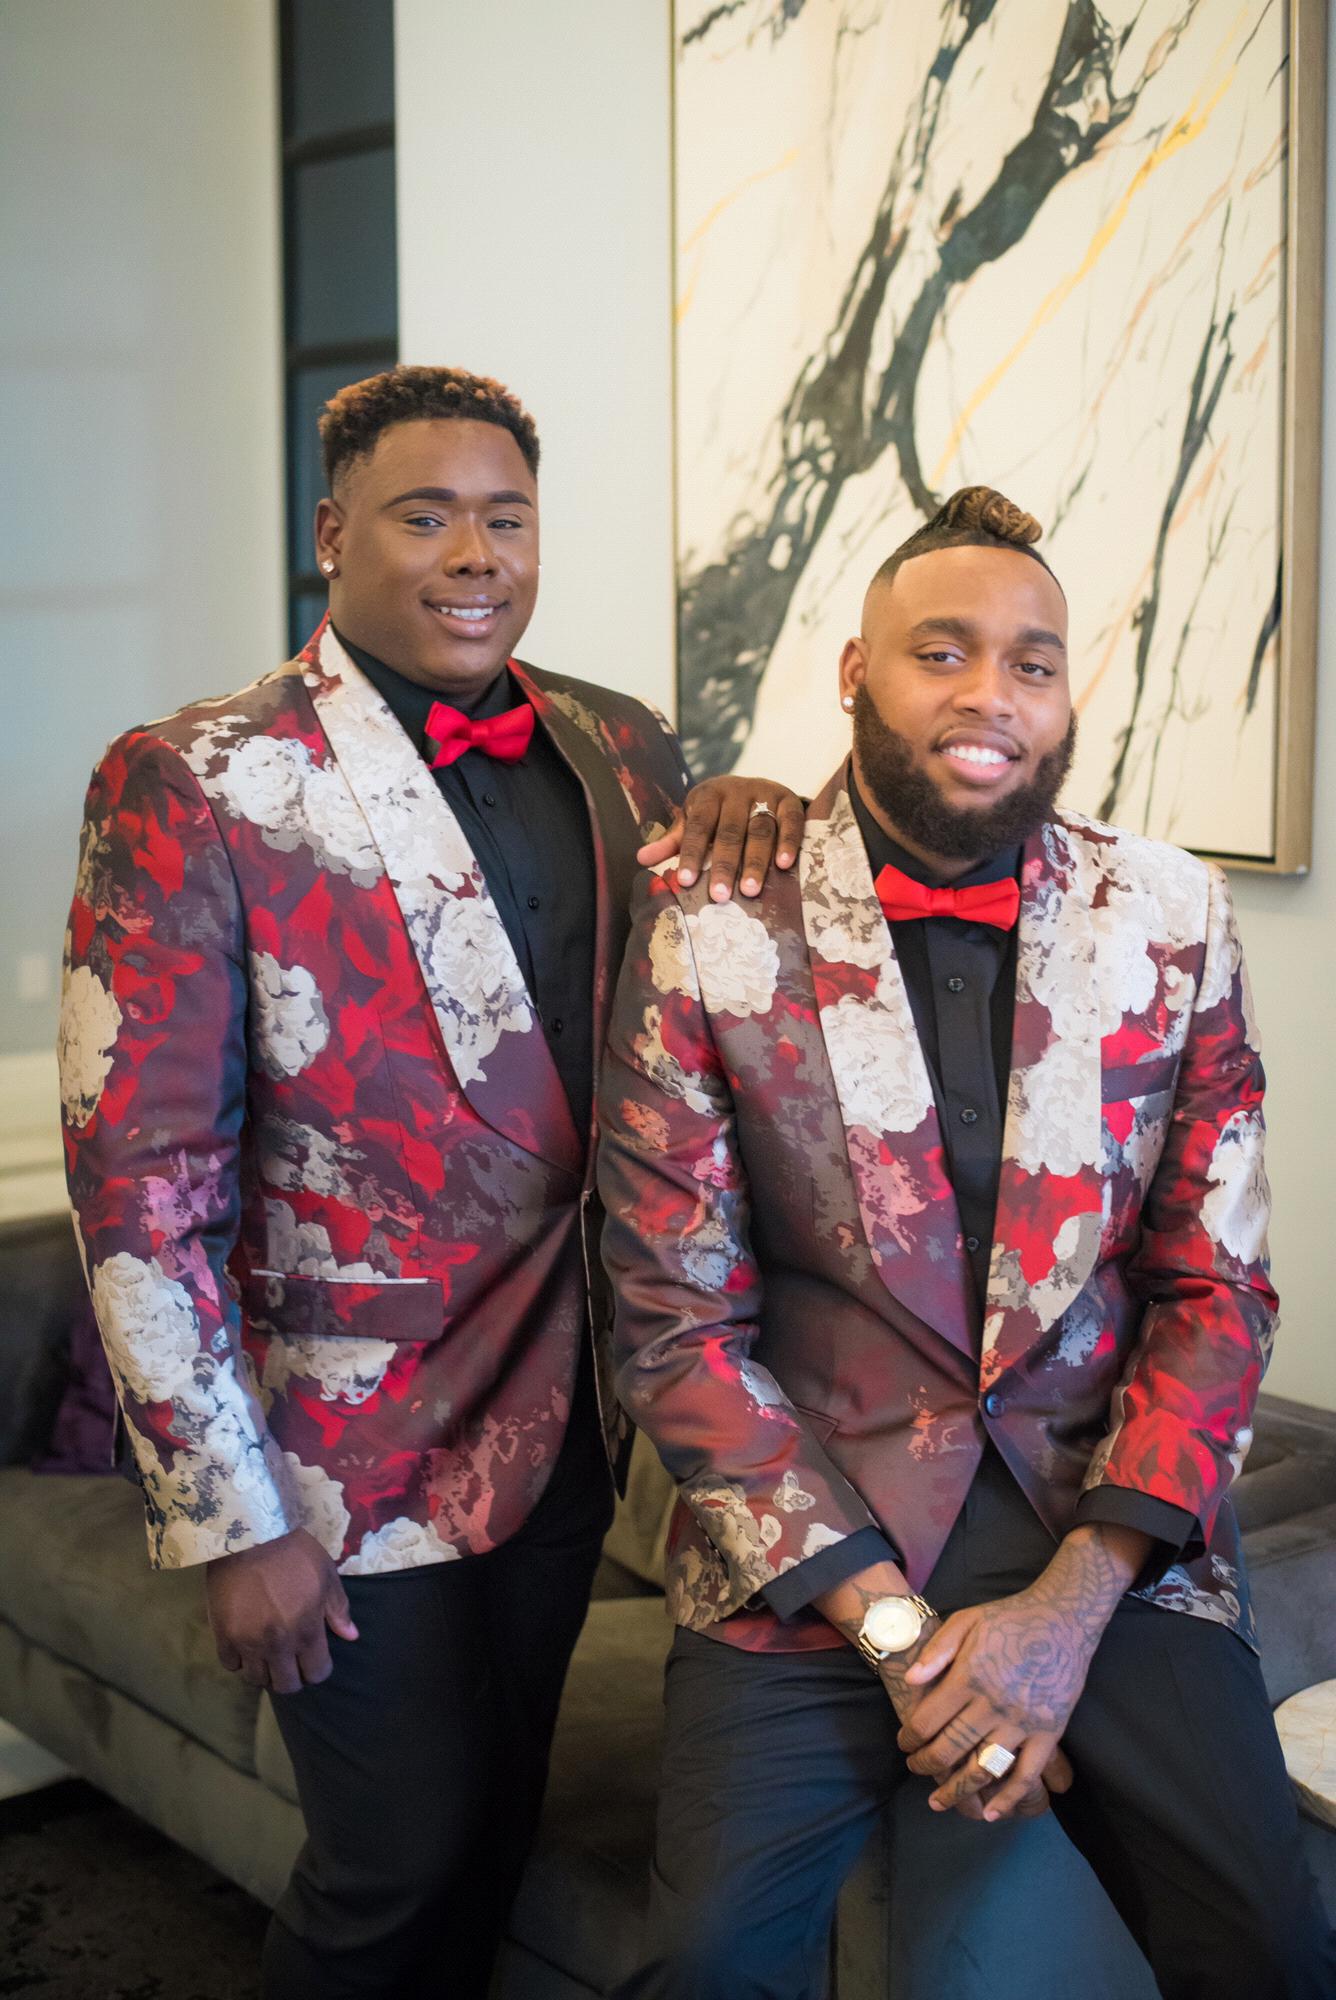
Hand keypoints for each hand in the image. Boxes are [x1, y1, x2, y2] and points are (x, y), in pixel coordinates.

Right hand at [205, 1526, 357, 1694]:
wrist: (250, 1534)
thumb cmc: (294, 1551)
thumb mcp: (326, 1574)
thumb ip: (338, 1609)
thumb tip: (351, 1636)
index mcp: (308, 1630)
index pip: (317, 1673)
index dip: (318, 1669)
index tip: (313, 1659)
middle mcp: (279, 1644)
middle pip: (287, 1685)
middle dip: (292, 1677)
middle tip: (290, 1661)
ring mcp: (248, 1642)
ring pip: (257, 1679)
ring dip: (265, 1670)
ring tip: (266, 1654)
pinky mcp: (223, 1635)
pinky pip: (230, 1664)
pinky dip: (239, 1659)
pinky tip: (244, 1644)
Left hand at [637, 776, 803, 900]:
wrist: (757, 788)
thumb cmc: (719, 814)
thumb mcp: (694, 821)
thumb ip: (672, 841)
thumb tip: (641, 859)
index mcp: (708, 796)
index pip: (697, 827)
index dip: (691, 854)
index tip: (685, 881)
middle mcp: (736, 792)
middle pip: (730, 831)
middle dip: (725, 865)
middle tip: (720, 896)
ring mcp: (764, 795)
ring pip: (760, 829)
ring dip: (756, 861)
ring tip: (750, 890)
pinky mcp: (789, 800)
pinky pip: (791, 821)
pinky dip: (788, 842)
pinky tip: (784, 865)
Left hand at [895, 1522, 1149, 1816]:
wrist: (1064, 1618)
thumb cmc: (1010, 1618)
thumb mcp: (966, 1620)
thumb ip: (937, 1651)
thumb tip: (910, 1681)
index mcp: (968, 1677)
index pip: (928, 1720)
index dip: (910, 1737)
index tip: (904, 1744)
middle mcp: (992, 1704)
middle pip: (951, 1748)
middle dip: (927, 1764)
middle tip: (915, 1769)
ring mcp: (1022, 1722)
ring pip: (983, 1768)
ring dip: (958, 1790)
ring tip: (939, 1802)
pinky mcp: (1049, 1732)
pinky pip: (1027, 1774)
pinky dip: (1009, 1798)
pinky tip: (992, 1813)